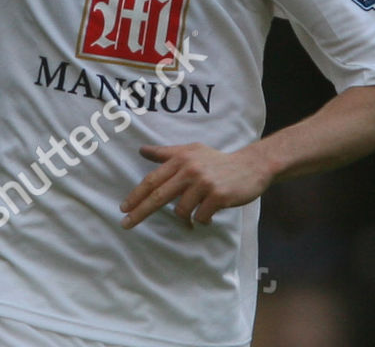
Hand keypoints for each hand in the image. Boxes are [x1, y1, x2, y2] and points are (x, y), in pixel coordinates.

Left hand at [119, 142, 273, 229]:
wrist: (252, 166)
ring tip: (195, 212)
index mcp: (180, 159)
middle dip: (140, 211)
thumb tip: (141, 150)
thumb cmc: (217, 160)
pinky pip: (201, 217)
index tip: (123, 208)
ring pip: (181, 210)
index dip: (136, 195)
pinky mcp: (218, 196)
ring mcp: (204, 184)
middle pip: (158, 196)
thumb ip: (166, 153)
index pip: (152, 180)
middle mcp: (189, 170)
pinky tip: (209, 214)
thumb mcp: (191, 150)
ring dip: (185, 217)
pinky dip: (202, 220)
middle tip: (126, 224)